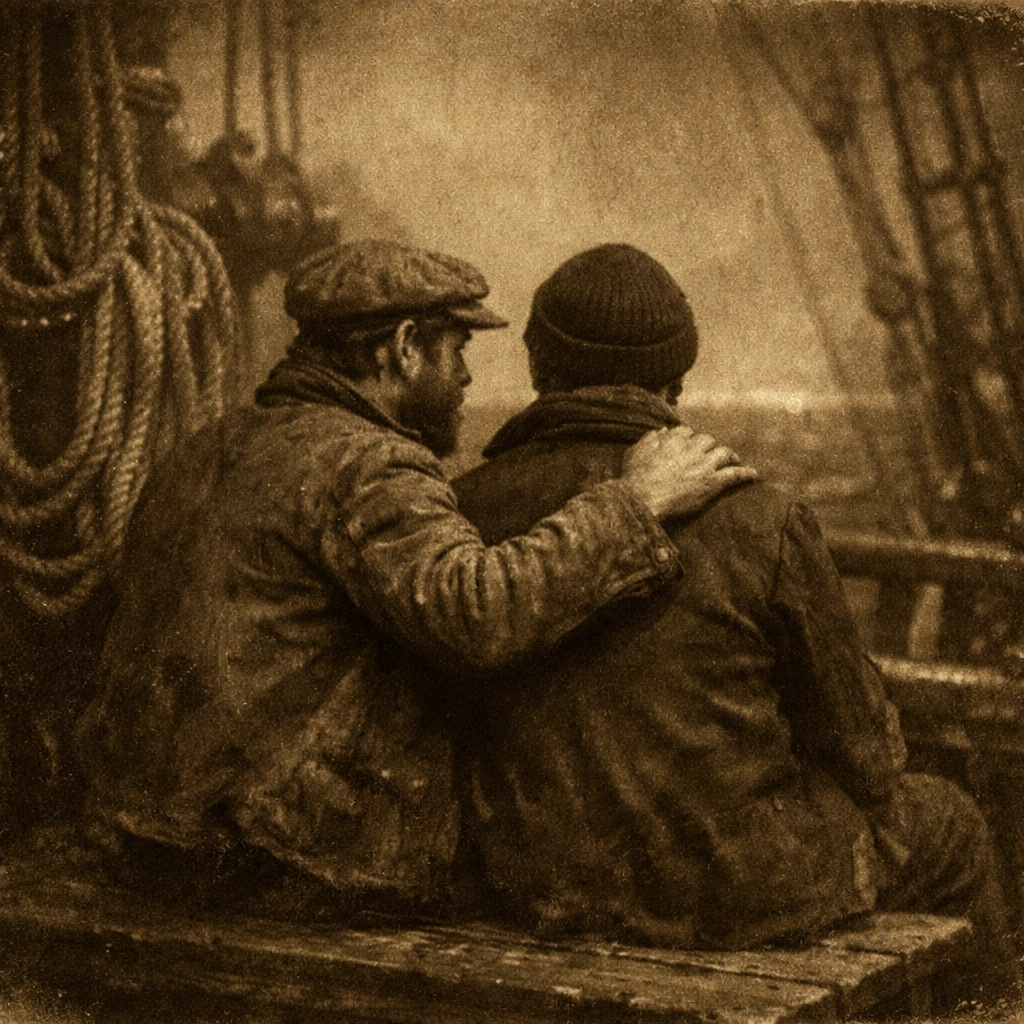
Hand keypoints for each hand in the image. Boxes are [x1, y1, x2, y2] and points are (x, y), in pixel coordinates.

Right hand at [621, 426, 757, 519]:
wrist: (642, 498)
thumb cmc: (635, 477)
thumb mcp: (635, 451)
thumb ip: (650, 438)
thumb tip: (663, 431)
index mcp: (673, 440)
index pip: (687, 432)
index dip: (690, 439)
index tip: (690, 445)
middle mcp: (691, 448)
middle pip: (707, 440)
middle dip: (710, 446)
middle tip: (711, 454)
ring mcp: (703, 465)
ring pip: (724, 452)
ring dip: (730, 455)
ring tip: (734, 460)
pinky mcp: (712, 482)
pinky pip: (735, 474)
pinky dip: (746, 473)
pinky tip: (754, 474)